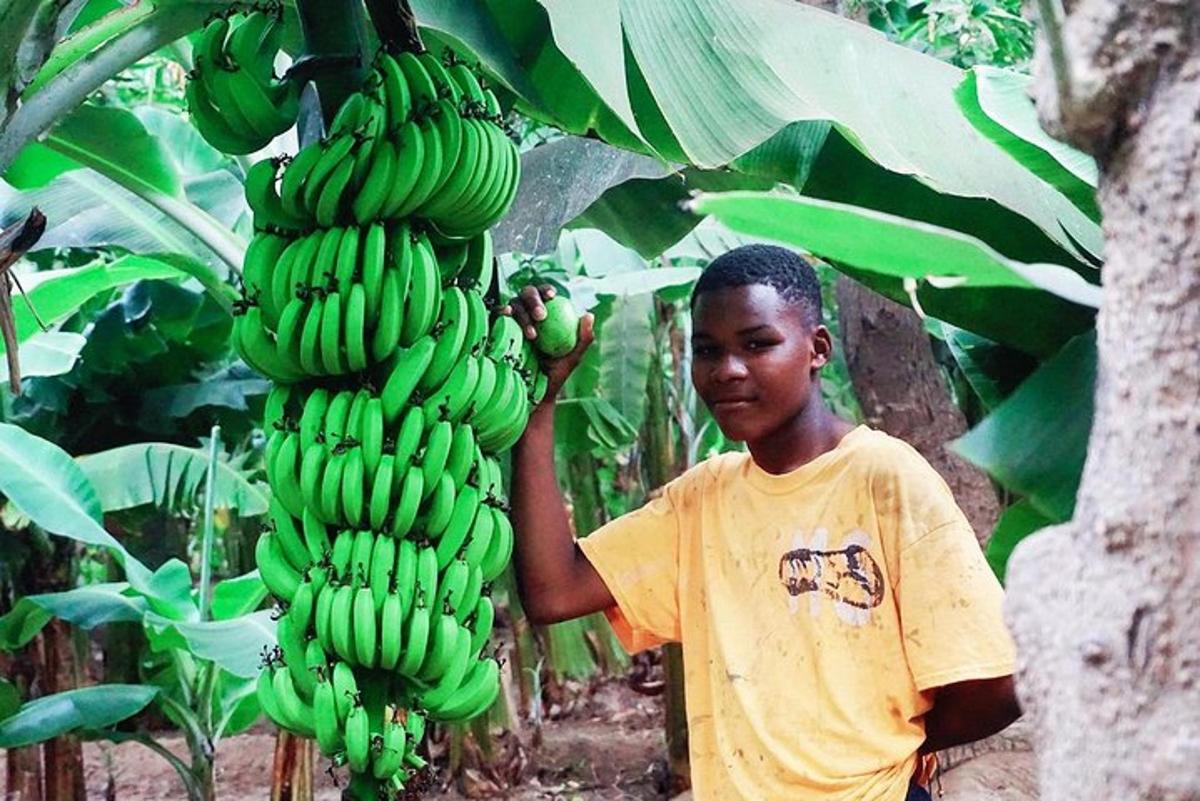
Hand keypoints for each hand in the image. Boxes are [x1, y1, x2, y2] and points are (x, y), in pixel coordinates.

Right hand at [504, 284, 593, 405]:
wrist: (534, 392)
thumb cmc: (555, 374)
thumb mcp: (572, 358)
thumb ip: (583, 338)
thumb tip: (588, 314)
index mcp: (545, 314)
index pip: (545, 295)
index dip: (546, 290)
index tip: (552, 296)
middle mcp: (526, 313)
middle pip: (527, 294)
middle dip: (534, 300)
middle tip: (541, 316)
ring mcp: (511, 321)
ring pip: (514, 304)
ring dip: (523, 315)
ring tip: (532, 335)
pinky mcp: (497, 329)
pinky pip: (497, 316)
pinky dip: (501, 312)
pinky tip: (507, 315)